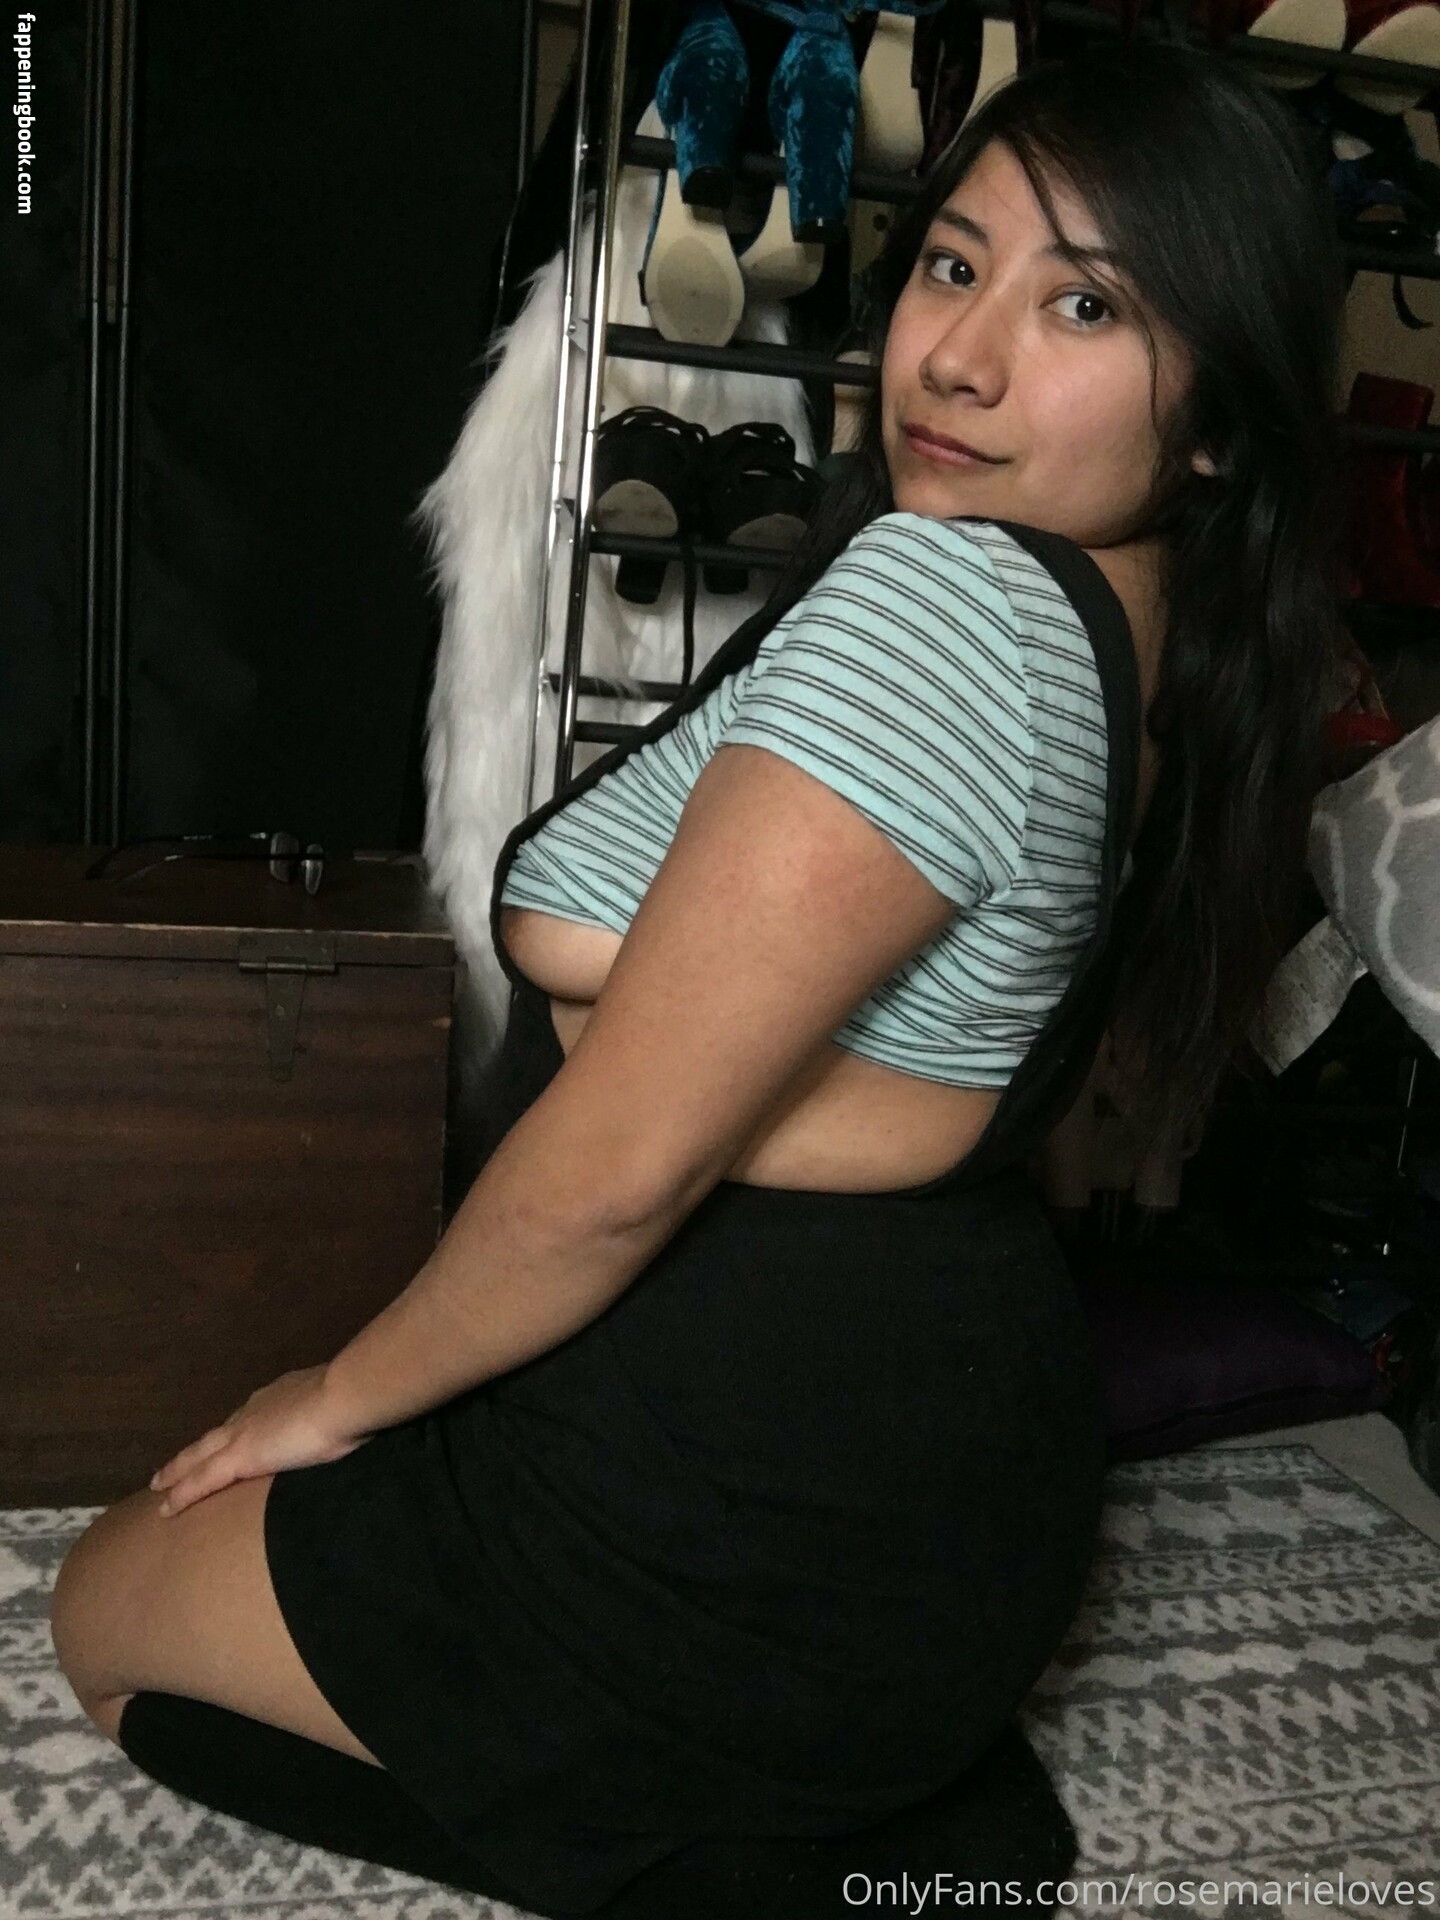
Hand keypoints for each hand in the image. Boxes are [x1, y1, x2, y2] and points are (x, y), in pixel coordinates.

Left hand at [147, 1365, 374, 1516]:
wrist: (345, 1398)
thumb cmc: (352, 1403)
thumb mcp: (338, 1411)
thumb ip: (333, 1421)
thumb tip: (347, 1430)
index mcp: (280, 1397)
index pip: (249, 1417)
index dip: (234, 1430)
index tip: (226, 1439)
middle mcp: (255, 1410)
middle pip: (216, 1435)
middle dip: (196, 1450)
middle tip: (172, 1466)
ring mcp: (243, 1434)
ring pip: (200, 1455)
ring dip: (179, 1469)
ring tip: (159, 1483)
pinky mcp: (238, 1459)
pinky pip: (201, 1480)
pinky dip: (182, 1493)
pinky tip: (165, 1508)